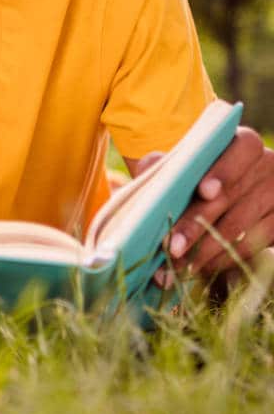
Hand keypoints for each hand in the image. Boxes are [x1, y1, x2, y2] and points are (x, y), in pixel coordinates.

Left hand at [161, 126, 273, 281]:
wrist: (223, 198)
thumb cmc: (194, 176)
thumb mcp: (181, 166)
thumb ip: (166, 164)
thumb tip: (152, 166)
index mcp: (243, 144)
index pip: (243, 148)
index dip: (224, 170)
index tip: (204, 192)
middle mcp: (266, 166)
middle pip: (232, 196)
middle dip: (197, 224)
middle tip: (171, 246)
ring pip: (241, 226)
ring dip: (205, 250)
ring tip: (176, 266)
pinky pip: (253, 247)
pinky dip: (222, 259)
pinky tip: (198, 269)